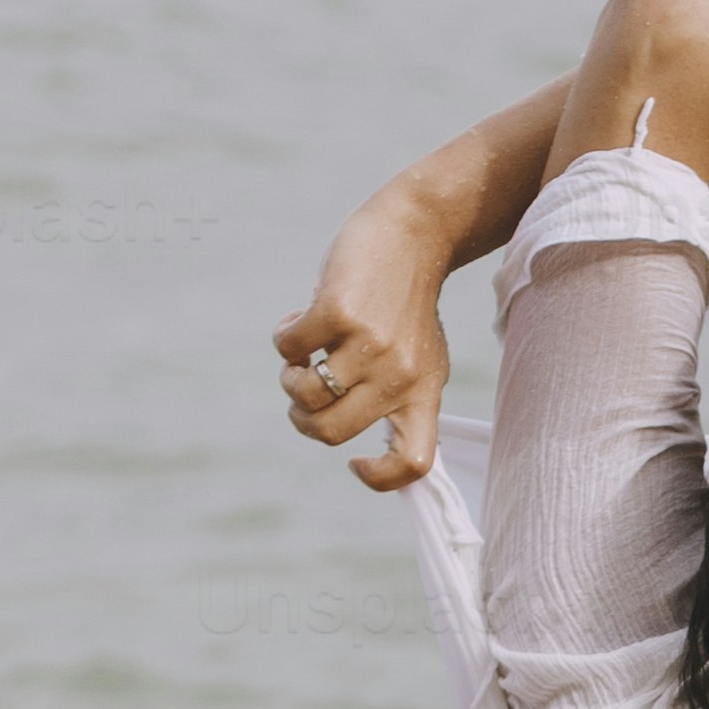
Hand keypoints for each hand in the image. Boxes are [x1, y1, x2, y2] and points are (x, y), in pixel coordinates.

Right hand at [275, 184, 449, 489]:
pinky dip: (284, 337)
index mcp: (423, 392)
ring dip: (289, 377)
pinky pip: (289, 348)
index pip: (414, 462)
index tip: (354, 461)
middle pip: (334, 433)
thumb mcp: (417, 355)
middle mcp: (400, 375)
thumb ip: (391, 395)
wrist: (415, 231)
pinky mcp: (339, 312)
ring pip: (306, 394)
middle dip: (302, 419)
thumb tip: (340, 435)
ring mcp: (370, 345)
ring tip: (301, 352)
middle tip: (301, 390)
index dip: (380, 477)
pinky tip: (299, 317)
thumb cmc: (407, 300)